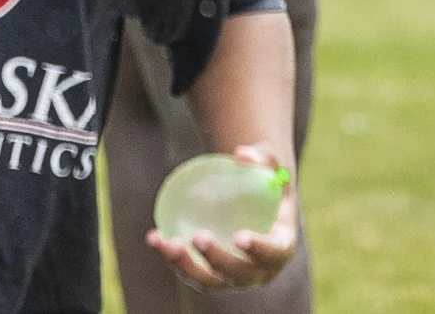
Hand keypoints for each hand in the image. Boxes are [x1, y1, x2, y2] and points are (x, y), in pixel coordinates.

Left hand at [146, 146, 298, 291]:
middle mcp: (260, 269)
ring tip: (166, 243)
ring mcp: (234, 275)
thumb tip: (241, 154)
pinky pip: (190, 270)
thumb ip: (261, 157)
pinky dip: (171, 257)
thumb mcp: (269, 163)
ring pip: (211, 281)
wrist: (250, 199)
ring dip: (188, 266)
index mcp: (281, 245)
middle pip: (241, 274)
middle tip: (198, 236)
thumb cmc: (262, 178)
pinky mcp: (210, 273)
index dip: (260, 249)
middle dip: (219, 260)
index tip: (240, 237)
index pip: (275, 253)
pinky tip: (154, 237)